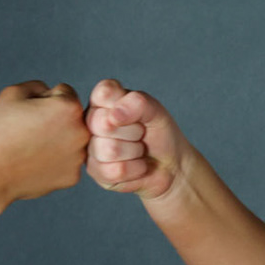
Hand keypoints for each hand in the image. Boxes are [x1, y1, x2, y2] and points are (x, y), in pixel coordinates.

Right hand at [0, 81, 90, 206]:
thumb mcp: (13, 93)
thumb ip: (39, 85)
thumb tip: (52, 93)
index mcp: (69, 107)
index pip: (64, 93)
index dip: (43, 100)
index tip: (28, 114)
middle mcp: (81, 132)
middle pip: (72, 117)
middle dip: (55, 119)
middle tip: (30, 131)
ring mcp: (79, 157)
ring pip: (71, 140)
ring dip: (57, 140)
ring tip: (31, 148)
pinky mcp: (73, 176)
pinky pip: (67, 161)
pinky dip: (55, 161)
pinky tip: (35, 163)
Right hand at [84, 78, 187, 201]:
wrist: (173, 166)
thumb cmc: (160, 134)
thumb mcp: (155, 111)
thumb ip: (137, 103)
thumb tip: (113, 115)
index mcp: (103, 101)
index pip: (104, 92)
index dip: (127, 104)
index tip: (138, 112)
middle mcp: (91, 122)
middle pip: (103, 124)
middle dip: (133, 131)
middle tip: (140, 134)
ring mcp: (91, 148)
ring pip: (110, 150)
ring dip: (135, 152)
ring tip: (138, 150)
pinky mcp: (96, 172)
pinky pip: (115, 171)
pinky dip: (135, 169)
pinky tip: (137, 166)